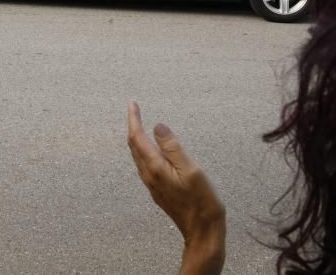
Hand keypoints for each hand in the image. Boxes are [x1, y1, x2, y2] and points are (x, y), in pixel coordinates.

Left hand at [127, 102, 225, 274]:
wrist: (202, 232)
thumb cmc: (202, 202)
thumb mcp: (191, 170)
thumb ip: (173, 147)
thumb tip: (158, 126)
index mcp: (155, 168)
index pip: (137, 138)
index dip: (133, 119)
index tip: (132, 103)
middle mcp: (149, 176)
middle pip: (134, 146)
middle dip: (133, 126)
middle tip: (135, 109)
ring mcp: (152, 184)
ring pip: (138, 156)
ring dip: (137, 138)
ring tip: (139, 124)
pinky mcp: (159, 190)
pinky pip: (145, 164)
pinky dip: (144, 149)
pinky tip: (151, 148)